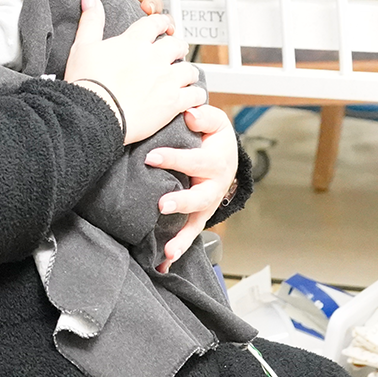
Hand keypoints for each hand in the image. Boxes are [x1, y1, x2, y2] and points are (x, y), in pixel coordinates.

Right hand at [65, 0, 200, 143]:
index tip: (164, 24)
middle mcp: (154, 57)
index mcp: (134, 42)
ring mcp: (166, 80)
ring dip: (188, 71)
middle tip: (177, 51)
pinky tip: (193, 97)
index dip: (161, 22)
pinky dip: (196, 95)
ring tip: (186, 75)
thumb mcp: (83, 46)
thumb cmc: (86, 83)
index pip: (155, 23)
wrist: (93, 114)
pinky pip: (194, 95)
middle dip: (177, 47)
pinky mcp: (173, 102)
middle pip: (176, 45)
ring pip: (189, 69)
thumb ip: (91, 20)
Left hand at [147, 104, 238, 271]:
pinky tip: (163, 263)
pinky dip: (178, 249)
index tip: (151, 157)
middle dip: (182, 202)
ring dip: (182, 237)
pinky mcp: (199, 217)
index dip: (174, 158)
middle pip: (200, 197)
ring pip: (196, 223)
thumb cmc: (214, 138)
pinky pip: (190, 235)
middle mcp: (214, 187)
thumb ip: (203, 116)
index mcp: (217, 161)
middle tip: (162, 204)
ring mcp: (207, 205)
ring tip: (167, 249)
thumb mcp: (214, 121)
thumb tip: (189, 114)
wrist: (226, 157)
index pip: (195, 160)